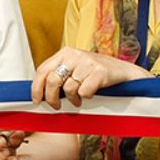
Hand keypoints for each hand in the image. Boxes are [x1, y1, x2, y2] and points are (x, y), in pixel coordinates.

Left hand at [32, 46, 150, 109]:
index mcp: (65, 52)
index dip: (36, 87)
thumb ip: (59, 74)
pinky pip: (84, 92)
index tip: (37, 100)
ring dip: (72, 100)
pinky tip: (90, 95)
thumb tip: (40, 92)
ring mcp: (87, 63)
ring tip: (78, 99)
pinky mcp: (100, 72)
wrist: (124, 72)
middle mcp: (74, 55)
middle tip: (56, 106)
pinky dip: (85, 98)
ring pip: (68, 89)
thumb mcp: (75, 67)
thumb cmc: (96, 72)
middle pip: (52, 80)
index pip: (42, 70)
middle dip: (51, 98)